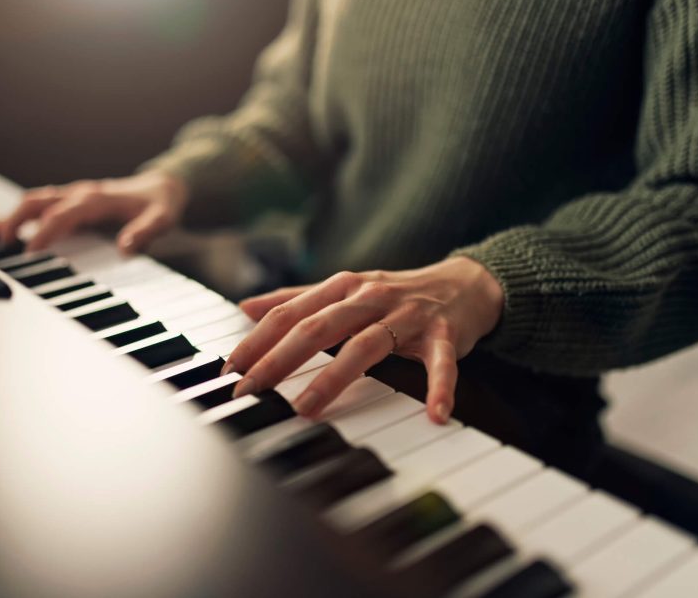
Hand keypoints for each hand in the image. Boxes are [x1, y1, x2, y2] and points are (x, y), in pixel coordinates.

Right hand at [0, 169, 187, 253]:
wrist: (164, 186)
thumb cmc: (160, 204)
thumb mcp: (162, 219)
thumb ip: (145, 233)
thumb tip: (125, 249)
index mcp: (98, 199)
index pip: (65, 213)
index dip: (47, 231)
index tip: (30, 250)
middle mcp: (82, 194)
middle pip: (39, 201)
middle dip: (16, 219)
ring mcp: (75, 195)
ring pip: (35, 201)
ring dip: (12, 216)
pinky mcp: (72, 200)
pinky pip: (41, 204)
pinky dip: (21, 215)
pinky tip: (4, 230)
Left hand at [224, 257, 503, 423]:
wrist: (465, 283)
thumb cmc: (397, 292)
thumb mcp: (346, 289)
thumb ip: (298, 298)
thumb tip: (247, 306)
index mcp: (344, 288)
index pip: (292, 312)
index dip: (259, 340)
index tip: (231, 368)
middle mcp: (371, 297)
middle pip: (320, 327)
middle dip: (280, 359)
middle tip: (251, 389)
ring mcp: (408, 315)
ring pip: (367, 345)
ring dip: (336, 378)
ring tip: (307, 409)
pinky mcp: (445, 334)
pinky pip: (441, 363)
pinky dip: (440, 387)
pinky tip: (434, 414)